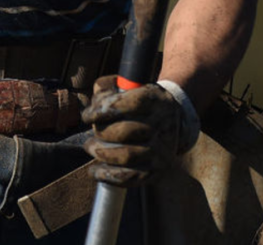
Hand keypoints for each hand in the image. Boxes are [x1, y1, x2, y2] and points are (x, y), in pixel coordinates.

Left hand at [81, 75, 199, 186]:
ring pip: (126, 156)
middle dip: (101, 133)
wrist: (175, 120)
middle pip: (125, 131)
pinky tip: (95, 171)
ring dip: (102, 154)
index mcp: (155, 100)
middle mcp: (161, 125)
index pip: (130, 104)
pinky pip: (130, 177)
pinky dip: (108, 176)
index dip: (103, 110)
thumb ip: (108, 87)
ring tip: (91, 147)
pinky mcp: (157, 169)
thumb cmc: (142, 101)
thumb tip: (95, 102)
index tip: (87, 116)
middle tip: (92, 132)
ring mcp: (161, 150)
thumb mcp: (130, 86)